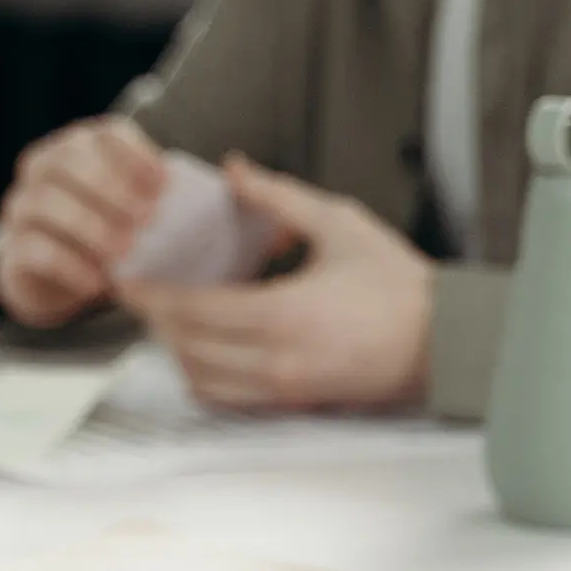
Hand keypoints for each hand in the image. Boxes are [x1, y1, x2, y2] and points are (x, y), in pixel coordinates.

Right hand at [0, 117, 165, 327]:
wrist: (59, 276)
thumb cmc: (108, 233)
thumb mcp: (132, 209)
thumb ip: (155, 198)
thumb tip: (194, 198)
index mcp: (80, 146)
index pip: (105, 135)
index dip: (136, 156)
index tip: (165, 185)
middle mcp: (43, 167)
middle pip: (69, 162)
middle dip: (111, 189)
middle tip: (147, 220)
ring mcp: (21, 206)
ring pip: (46, 202)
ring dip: (90, 227)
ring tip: (124, 253)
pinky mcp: (10, 249)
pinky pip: (33, 250)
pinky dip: (69, 265)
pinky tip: (97, 282)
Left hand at [116, 157, 432, 409]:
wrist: (446, 340)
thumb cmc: (396, 281)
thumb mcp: (338, 223)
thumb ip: (278, 197)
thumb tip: (233, 169)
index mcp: (283, 314)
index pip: (194, 311)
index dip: (151, 297)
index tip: (125, 280)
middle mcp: (275, 360)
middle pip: (186, 348)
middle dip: (154, 322)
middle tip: (137, 295)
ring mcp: (283, 388)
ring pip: (201, 379)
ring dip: (175, 350)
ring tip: (167, 317)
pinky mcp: (293, 402)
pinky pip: (228, 397)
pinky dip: (203, 373)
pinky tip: (203, 343)